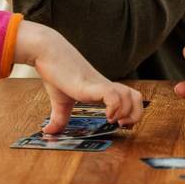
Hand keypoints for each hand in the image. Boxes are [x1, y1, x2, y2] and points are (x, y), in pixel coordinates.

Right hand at [12, 20, 143, 133]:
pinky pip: (112, 95)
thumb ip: (58, 118)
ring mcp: (99, 84)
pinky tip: (106, 115)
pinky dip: (114, 107)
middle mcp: (104, 86)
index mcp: (102, 89)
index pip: (131, 97)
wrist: (48, 52)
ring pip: (129, 96)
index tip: (121, 124)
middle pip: (136, 97)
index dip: (132, 112)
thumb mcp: (60, 100)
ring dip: (126, 112)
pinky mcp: (90, 84)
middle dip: (135, 115)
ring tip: (111, 119)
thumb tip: (48, 132)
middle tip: (121, 124)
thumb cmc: (56, 72)